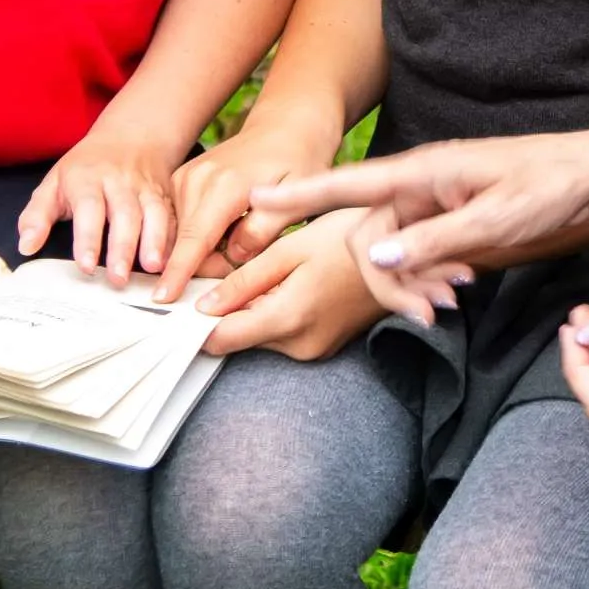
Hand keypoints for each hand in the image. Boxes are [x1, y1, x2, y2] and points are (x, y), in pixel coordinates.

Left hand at [17, 128, 182, 284]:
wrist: (131, 138)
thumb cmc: (85, 169)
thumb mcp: (53, 184)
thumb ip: (37, 216)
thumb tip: (26, 247)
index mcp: (87, 178)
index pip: (88, 208)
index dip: (88, 238)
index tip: (86, 267)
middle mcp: (119, 181)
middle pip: (124, 214)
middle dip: (123, 247)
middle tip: (118, 279)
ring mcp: (146, 187)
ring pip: (154, 213)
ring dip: (155, 242)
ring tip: (152, 270)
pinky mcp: (167, 194)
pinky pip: (174, 216)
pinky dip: (175, 239)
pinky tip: (173, 260)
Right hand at [157, 134, 328, 300]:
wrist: (285, 127)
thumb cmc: (297, 162)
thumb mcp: (297, 198)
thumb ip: (265, 231)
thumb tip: (233, 257)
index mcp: (224, 186)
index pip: (195, 240)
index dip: (179, 273)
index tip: (164, 298)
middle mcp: (196, 180)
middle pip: (185, 245)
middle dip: (207, 268)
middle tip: (247, 260)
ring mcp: (184, 179)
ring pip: (180, 236)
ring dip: (203, 253)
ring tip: (240, 240)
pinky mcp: (180, 181)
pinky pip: (180, 223)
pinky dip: (197, 238)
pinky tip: (224, 232)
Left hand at [196, 209, 382, 358]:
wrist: (408, 251)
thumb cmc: (352, 238)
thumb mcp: (291, 249)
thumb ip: (244, 281)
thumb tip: (204, 306)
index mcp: (289, 319)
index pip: (222, 339)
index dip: (195, 324)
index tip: (179, 304)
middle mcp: (301, 346)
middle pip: (241, 337)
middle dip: (227, 310)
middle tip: (227, 270)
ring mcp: (316, 350)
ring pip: (261, 334)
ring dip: (253, 309)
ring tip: (269, 271)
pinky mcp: (324, 346)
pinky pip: (283, 333)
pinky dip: (275, 311)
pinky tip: (288, 282)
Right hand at [253, 127, 588, 321]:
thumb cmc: (550, 186)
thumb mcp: (495, 221)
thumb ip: (433, 242)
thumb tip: (374, 257)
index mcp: (423, 171)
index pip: (348, 183)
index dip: (300, 194)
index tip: (255, 199)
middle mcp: (420, 183)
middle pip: (367, 237)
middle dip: (388, 282)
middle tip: (430, 315)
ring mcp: (433, 201)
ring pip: (393, 252)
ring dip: (412, 285)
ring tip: (452, 303)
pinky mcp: (448, 219)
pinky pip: (418, 254)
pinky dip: (429, 278)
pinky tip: (459, 290)